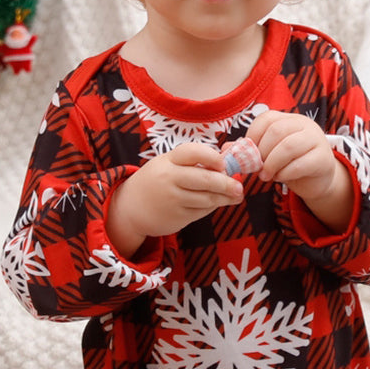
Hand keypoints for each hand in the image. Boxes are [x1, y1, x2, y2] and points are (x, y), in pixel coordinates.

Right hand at [107, 141, 242, 255]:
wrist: (130, 208)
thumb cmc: (156, 182)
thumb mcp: (168, 165)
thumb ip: (193, 162)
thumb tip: (228, 162)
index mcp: (167, 160)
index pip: (193, 152)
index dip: (212, 157)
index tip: (223, 163)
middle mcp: (169, 178)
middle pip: (205, 179)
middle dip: (226, 183)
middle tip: (239, 187)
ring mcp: (172, 199)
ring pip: (207, 198)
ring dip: (224, 198)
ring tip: (235, 195)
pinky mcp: (177, 216)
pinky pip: (202, 211)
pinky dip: (212, 207)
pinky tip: (216, 203)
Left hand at [246, 110, 354, 232]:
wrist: (317, 181)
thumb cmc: (290, 164)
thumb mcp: (269, 155)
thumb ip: (250, 151)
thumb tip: (226, 150)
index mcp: (289, 119)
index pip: (267, 119)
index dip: (253, 136)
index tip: (248, 154)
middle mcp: (304, 125)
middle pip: (277, 131)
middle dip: (262, 152)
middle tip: (257, 168)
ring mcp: (316, 140)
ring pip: (289, 146)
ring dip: (272, 163)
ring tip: (266, 175)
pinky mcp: (323, 158)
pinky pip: (301, 164)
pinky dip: (285, 173)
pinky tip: (280, 178)